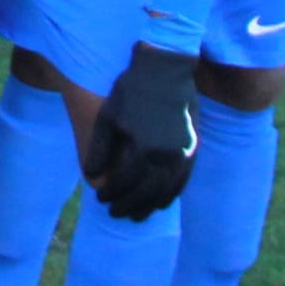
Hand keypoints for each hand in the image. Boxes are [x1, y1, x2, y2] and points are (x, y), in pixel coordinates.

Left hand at [79, 42, 201, 220]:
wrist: (166, 70)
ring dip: (149, 207)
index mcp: (143, 148)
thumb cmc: (132, 91)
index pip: (125, 183)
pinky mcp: (193, 150)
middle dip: (128, 206)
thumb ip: (99, 149)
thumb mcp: (108, 116)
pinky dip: (170, 196)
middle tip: (114, 213)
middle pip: (146, 193)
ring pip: (166, 192)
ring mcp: (183, 154)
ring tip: (135, 215)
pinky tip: (159, 202)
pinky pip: (182, 181)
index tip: (101, 199)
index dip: (111, 194)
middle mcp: (166, 156)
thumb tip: (91, 177)